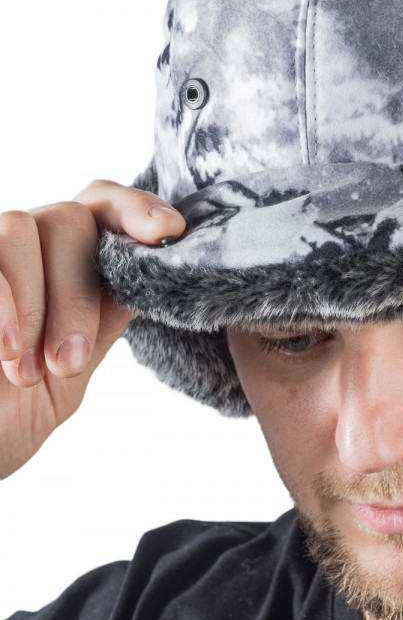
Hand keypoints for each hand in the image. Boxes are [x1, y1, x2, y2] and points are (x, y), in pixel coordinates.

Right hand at [0, 180, 184, 478]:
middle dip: (76, 292)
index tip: (169, 232)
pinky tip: (3, 354)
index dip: (137, 207)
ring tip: (26, 371)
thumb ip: (102, 320)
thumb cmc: (6, 414)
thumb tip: (157, 274)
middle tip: (68, 361)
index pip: (104, 205)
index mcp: (62, 263)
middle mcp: (23, 247)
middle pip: (68, 219)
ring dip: (34, 302)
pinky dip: (3, 306)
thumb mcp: (66, 372)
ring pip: (19, 230)